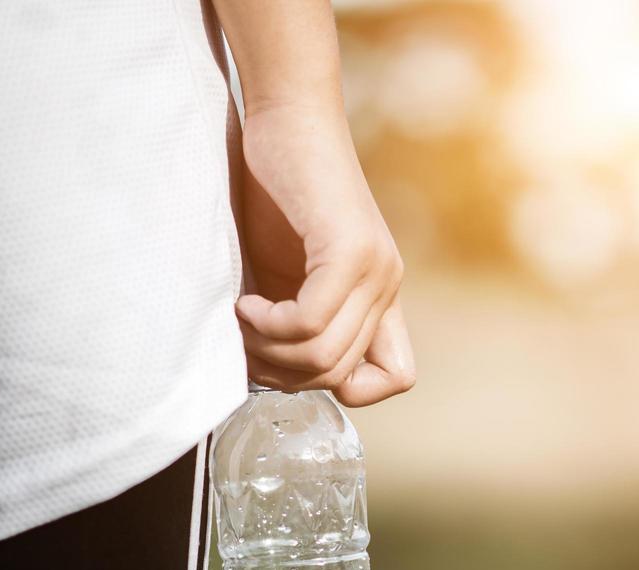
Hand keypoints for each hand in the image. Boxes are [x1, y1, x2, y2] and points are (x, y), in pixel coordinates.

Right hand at [235, 105, 414, 406]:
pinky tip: (246, 301)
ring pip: (324, 358)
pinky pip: (309, 321)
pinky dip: (268, 325)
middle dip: (282, 373)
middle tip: (245, 340)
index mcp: (379, 295)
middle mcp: (387, 286)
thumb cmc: (272, 189)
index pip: (397, 376)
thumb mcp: (284, 271)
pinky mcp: (350, 250)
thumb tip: (266, 375)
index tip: (290, 360)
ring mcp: (375, 269)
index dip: (342, 386)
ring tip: (241, 318)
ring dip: (270, 352)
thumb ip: (291, 320)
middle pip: (339, 376)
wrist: (284, 115)